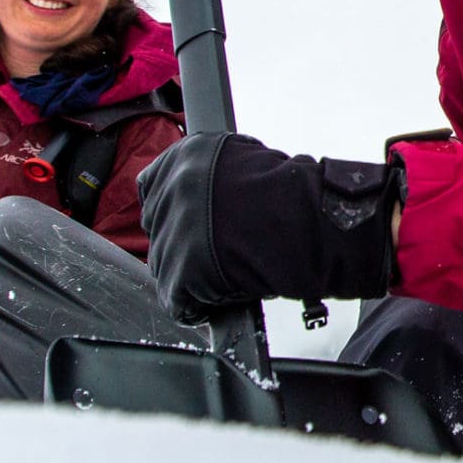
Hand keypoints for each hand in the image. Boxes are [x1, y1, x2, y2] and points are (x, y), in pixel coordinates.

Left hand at [137, 132, 396, 317]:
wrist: (311, 222)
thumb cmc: (293, 196)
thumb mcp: (244, 160)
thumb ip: (211, 174)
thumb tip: (201, 195)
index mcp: (185, 156)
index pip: (151, 188)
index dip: (174, 210)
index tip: (191, 223)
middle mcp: (172, 189)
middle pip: (158, 229)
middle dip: (181, 242)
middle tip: (215, 252)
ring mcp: (173, 230)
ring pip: (166, 266)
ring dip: (190, 275)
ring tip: (226, 275)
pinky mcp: (182, 271)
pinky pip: (178, 300)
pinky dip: (196, 306)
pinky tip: (217, 301)